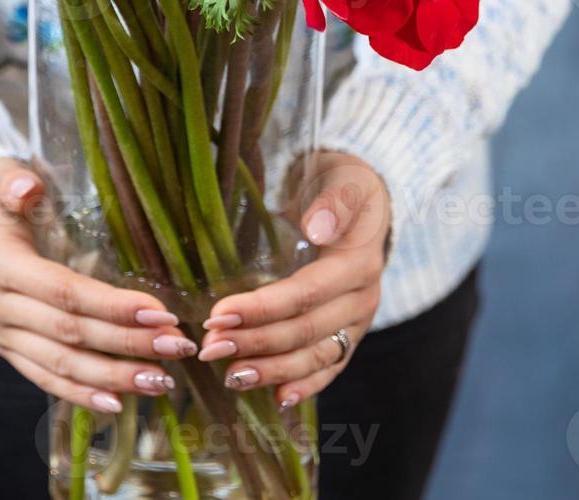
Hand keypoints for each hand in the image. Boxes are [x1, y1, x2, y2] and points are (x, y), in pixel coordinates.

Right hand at [0, 158, 197, 413]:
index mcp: (0, 266)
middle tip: (177, 345)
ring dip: (114, 377)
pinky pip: (47, 378)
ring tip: (162, 380)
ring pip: (62, 365)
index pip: (64, 292)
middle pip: (71, 334)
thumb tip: (27, 187)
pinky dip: (82, 394)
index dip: (111, 306)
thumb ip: (13, 182)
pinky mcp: (10, 350)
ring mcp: (2, 335)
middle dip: (127, 344)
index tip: (159, 312)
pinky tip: (119, 402)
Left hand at [199, 152, 389, 408]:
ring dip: (272, 371)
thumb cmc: (345, 183)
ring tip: (230, 376)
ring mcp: (357, 321)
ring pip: (315, 356)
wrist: (369, 197)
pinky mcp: (349, 333)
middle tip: (209, 348)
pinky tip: (278, 399)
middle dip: (255, 343)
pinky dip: (305, 385)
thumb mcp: (344, 180)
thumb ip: (334, 202)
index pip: (304, 294)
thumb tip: (317, 228)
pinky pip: (330, 366)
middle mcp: (362, 299)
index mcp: (357, 263)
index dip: (262, 309)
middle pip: (305, 331)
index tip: (219, 314)